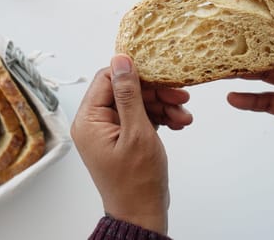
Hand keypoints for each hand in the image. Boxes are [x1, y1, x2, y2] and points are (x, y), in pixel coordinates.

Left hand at [71, 54, 191, 234]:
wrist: (142, 213)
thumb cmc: (137, 180)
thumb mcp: (137, 132)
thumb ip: (129, 94)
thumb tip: (121, 60)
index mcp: (89, 120)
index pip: (107, 78)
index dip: (135, 73)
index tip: (160, 74)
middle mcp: (96, 123)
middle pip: (126, 91)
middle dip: (155, 93)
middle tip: (180, 98)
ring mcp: (111, 130)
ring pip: (138, 103)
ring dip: (163, 106)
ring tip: (184, 117)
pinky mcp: (124, 137)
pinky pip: (141, 117)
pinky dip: (160, 118)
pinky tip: (178, 123)